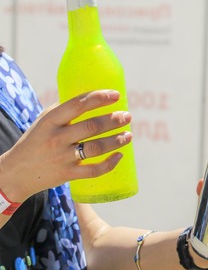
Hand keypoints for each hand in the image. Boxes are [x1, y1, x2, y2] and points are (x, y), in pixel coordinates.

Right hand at [0, 90, 131, 201]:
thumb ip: (64, 111)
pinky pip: (93, 170)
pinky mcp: (67, 174)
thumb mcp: (44, 122)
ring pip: (95, 148)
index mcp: (50, 121)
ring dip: (116, 140)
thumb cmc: (35, 141)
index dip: (99, 99)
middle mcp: (56, 138)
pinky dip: (109, 164)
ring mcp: (62, 157)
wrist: (16, 172)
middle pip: (91, 127)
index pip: (77, 105)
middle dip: (113, 120)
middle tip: (127, 116)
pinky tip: (120, 156)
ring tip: (129, 135)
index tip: (116, 95)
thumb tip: (93, 98)